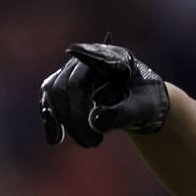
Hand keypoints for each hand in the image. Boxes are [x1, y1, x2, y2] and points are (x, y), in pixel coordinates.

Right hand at [40, 42, 169, 147]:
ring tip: (89, 144)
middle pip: (70, 84)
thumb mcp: (145, 109)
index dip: (82, 56)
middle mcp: (88, 59)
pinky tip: (55, 140)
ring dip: (66, 122)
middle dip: (77, 118)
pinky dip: (51, 120)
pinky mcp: (62, 86)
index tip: (73, 51)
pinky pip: (48, 100)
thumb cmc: (146, 103)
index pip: (93, 57)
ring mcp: (72, 71)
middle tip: (95, 144)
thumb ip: (124, 114)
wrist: (140, 105)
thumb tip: (95, 123)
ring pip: (55, 92)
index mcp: (113, 57)